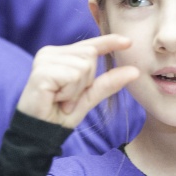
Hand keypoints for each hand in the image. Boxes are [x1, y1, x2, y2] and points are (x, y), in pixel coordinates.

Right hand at [16, 36, 138, 127]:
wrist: (40, 133)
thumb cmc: (60, 114)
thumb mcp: (89, 97)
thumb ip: (108, 82)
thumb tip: (134, 71)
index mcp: (61, 56)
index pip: (89, 45)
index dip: (109, 42)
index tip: (129, 42)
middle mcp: (51, 53)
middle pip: (90, 55)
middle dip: (86, 81)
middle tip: (67, 97)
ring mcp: (44, 60)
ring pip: (83, 66)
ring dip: (76, 90)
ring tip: (60, 99)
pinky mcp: (41, 71)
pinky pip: (72, 76)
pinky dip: (70, 93)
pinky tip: (56, 99)